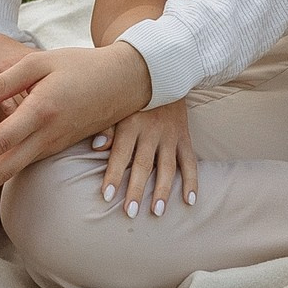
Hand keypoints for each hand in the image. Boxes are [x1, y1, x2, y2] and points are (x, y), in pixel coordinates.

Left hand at [0, 42, 153, 203]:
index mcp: (41, 111)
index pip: (4, 139)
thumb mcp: (39, 63)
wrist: (124, 81)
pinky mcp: (58, 146)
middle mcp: (48, 134)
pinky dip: (4, 165)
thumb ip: (2, 83)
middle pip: (9, 166)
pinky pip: (27, 159)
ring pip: (16, 166)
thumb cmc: (79, 66)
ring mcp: (55, 144)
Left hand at [93, 101, 196, 218]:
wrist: (165, 75)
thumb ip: (107, 127)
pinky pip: (190, 162)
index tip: (106, 196)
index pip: (120, 154)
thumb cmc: (132, 97)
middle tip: (129, 212)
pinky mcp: (185, 138)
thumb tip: (96, 147)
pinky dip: (192, 181)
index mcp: (130, 124)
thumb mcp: (117, 106)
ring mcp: (170, 136)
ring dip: (163, 190)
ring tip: (157, 212)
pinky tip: (190, 200)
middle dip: (136, 189)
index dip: (113, 175)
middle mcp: (151, 131)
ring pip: (167, 167)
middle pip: (143, 165)